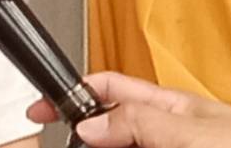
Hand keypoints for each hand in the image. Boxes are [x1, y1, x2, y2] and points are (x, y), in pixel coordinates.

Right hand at [25, 72, 230, 147]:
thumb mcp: (191, 130)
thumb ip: (140, 121)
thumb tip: (90, 123)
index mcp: (170, 106)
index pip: (110, 88)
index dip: (73, 92)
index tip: (39, 107)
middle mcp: (169, 131)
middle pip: (110, 126)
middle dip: (82, 135)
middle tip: (56, 143)